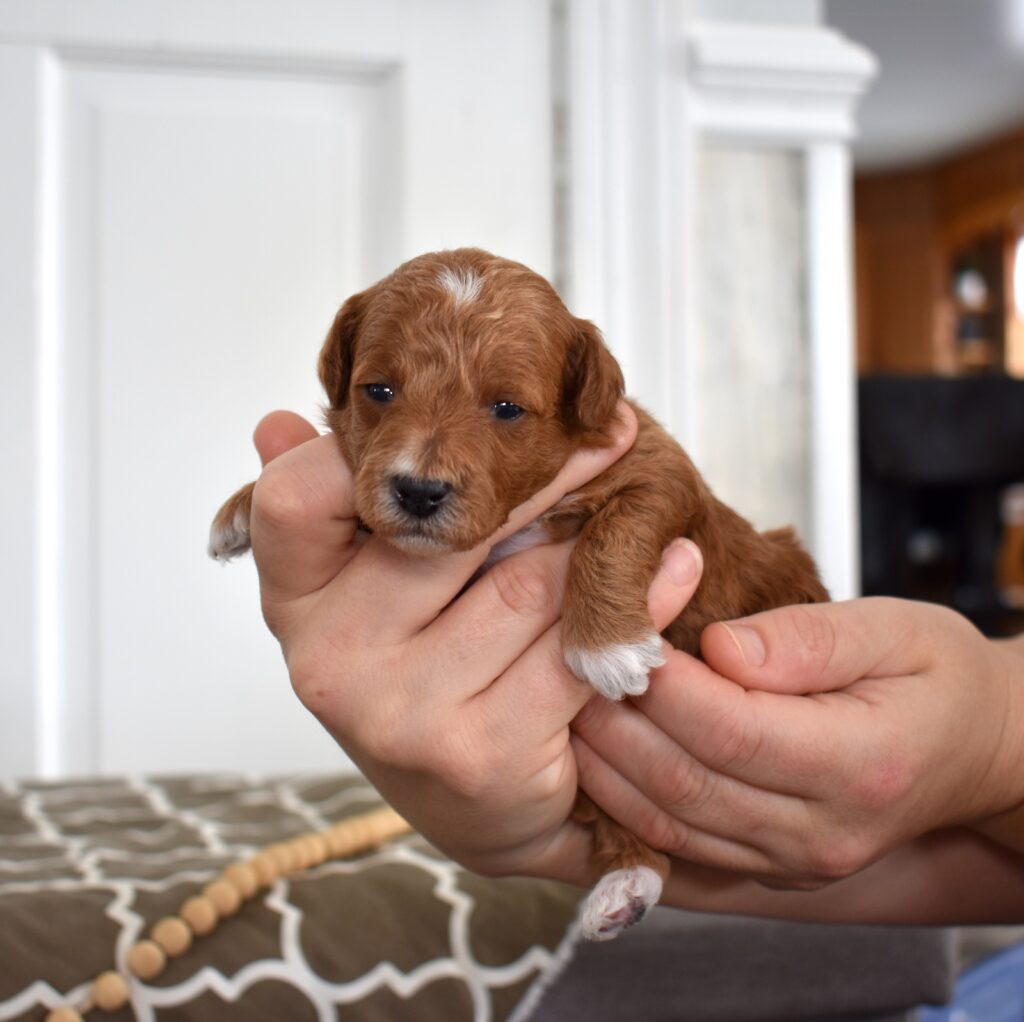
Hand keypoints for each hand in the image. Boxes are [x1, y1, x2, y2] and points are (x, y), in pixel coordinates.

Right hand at [244, 405, 704, 881]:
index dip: (361, 450)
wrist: (476, 808)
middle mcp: (331, 660)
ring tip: (633, 505)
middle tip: (609, 440)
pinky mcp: (480, 754)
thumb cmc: (424, 674)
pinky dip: (635, 600)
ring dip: (591, 541)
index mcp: (294, 606)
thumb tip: (273, 421)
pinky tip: (673, 566)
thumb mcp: (367, 596)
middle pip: (448, 529)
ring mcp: (401, 713)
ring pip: (528, 582)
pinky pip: (576, 646)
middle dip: (543, 481)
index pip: (293, 498)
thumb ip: (334, 511)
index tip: (454, 424)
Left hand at [573, 596, 1023, 889]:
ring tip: (566, 703)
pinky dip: (626, 803)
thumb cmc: (936, 676)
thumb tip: (718, 647)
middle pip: (688, 781)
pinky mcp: (768, 867)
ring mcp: (793, 860)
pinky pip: (678, 844)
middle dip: (617, 721)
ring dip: (607, 765)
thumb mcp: (894, 631)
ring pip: (670, 822)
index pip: (734, 728)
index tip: (620, 631)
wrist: (972, 748)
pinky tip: (593, 757)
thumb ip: (807, 639)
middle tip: (570, 664)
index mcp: (862, 764)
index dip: (664, 684)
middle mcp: (823, 830)